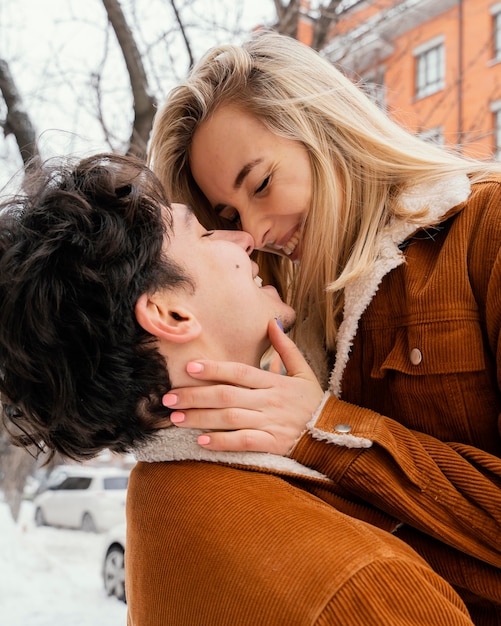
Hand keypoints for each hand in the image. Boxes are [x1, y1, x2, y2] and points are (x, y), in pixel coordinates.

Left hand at [162, 319, 323, 454]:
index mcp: (275, 382)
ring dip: (200, 418)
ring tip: (176, 418)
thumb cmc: (313, 402)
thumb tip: (272, 322)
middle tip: (169, 398)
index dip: (214, 368)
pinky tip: (201, 441)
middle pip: (227, 396)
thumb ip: (287, 348)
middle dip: (195, 396)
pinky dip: (221, 442)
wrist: (331, 434)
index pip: (239, 372)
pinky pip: (243, 442)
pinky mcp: (271, 444)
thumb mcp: (304, 371)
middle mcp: (269, 401)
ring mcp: (270, 423)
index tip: (189, 367)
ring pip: (229, 419)